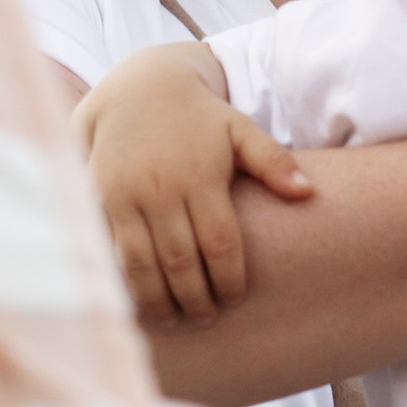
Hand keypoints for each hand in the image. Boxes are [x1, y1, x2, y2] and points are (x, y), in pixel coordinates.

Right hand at [78, 50, 309, 323]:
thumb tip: (308, 193)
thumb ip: (272, 161)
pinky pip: (109, 250)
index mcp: (200, 177)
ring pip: (140, 263)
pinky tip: (136, 300)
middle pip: (180, 262)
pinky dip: (123, 279)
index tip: (235, 300)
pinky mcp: (98, 198)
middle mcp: (161, 189)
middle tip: (207, 319)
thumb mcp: (239, 129)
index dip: (229, 279)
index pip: (219, 244)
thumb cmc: (198, 117)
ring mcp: (125, 196)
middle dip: (195, 298)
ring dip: (157, 299)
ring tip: (174, 318)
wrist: (136, 87)